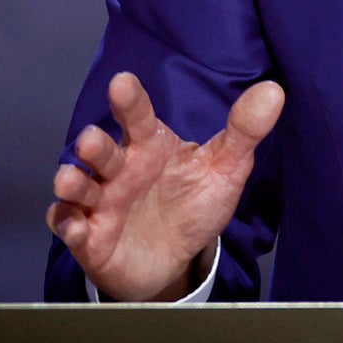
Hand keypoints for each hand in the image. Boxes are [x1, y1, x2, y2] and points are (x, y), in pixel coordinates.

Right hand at [46, 71, 284, 301]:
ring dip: (72, 184)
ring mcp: (101, 202)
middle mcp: (120, 169)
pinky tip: (76, 228)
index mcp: (150, 146)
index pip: (137, 117)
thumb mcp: (225, 169)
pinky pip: (71, 227)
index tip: (122, 83)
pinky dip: (69, 226)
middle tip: (91, 143)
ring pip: (79, 187)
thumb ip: (244, 131)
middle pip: (101, 152)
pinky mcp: (90, 236)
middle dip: (93, 146)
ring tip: (70, 180)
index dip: (129, 101)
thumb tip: (273, 91)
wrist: (175, 258)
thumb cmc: (194, 204)